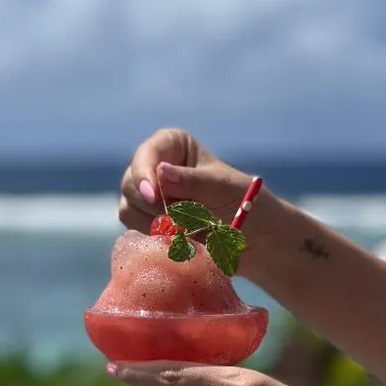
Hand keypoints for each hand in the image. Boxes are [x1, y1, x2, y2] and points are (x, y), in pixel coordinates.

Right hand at [118, 128, 273, 274]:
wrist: (257, 239)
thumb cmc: (244, 204)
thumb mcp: (221, 189)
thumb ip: (191, 181)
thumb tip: (160, 172)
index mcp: (172, 145)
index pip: (146, 155)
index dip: (145, 176)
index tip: (157, 198)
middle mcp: (155, 166)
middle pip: (131, 184)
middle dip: (154, 205)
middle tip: (182, 221)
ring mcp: (148, 195)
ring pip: (129, 208)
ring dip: (156, 223)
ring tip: (189, 229)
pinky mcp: (147, 222)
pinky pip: (135, 230)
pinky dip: (155, 237)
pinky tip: (180, 238)